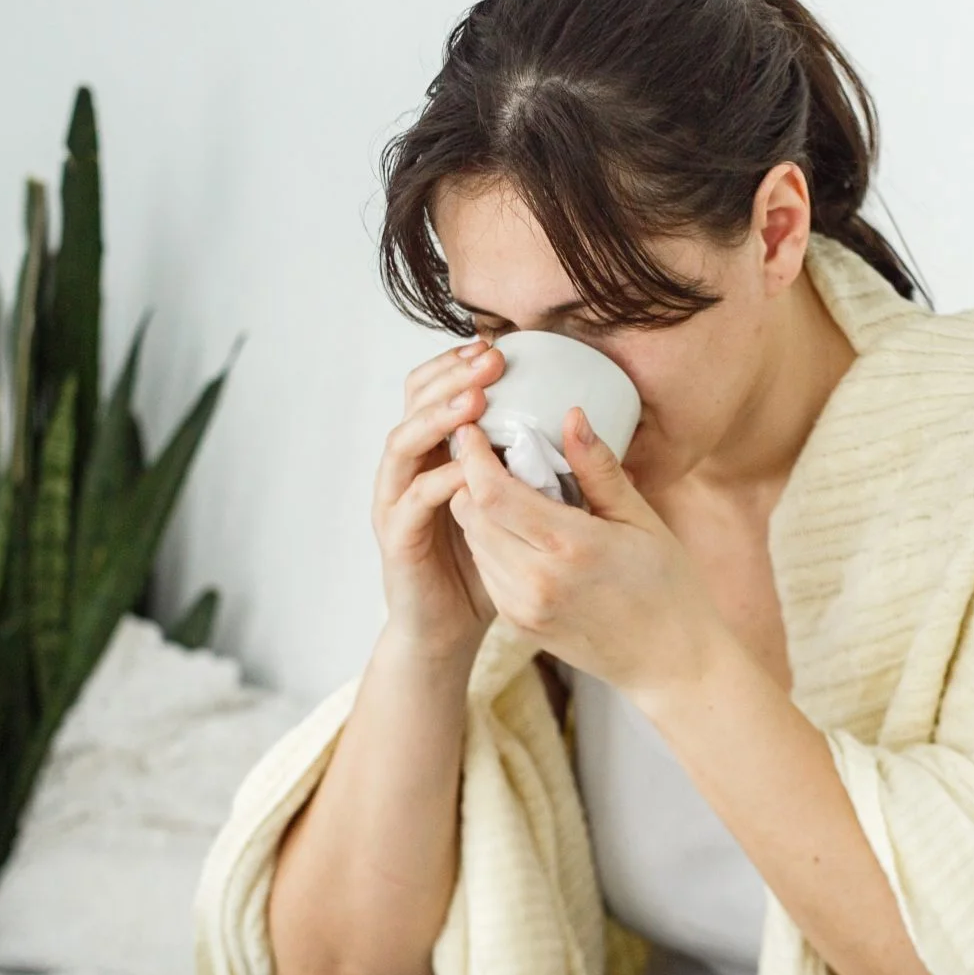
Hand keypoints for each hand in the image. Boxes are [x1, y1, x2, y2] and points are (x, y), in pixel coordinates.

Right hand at [371, 339, 504, 660]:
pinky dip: (440, 480)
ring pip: (403, 444)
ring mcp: (395, 501)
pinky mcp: (396, 538)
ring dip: (438, 419)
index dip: (457, 365)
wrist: (448, 629)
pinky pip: (414, 500)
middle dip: (450, 378)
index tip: (497, 345)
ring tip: (473, 401)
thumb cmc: (486, 565)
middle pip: (412, 404)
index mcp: (433, 453)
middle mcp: (407, 469)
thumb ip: (532, 464)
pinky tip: (468, 470)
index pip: (434, 391)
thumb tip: (578, 426)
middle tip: (488, 359)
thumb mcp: (517, 506)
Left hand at [443, 408, 727, 699]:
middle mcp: (536, 581)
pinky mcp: (517, 625)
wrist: (671, 663)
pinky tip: (516, 528)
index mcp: (570, 547)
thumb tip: (571, 416)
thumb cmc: (668, 587)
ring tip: (499, 486)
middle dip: (468, 478)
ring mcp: (522, 607)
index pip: (492, 492)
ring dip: (477, 510)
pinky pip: (486, 569)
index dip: (472, 457)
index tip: (473, 429)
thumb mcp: (642, 519)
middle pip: (470, 515)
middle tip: (485, 452)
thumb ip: (598, 468)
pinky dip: (490, 541)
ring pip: (472, 541)